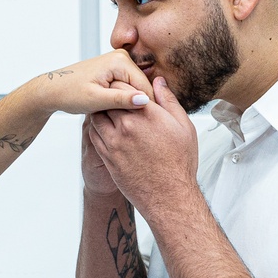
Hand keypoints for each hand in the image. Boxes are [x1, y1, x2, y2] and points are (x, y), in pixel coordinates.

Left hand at [30, 51, 153, 115]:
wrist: (52, 90)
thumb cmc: (69, 93)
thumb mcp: (96, 100)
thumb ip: (122, 100)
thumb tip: (144, 100)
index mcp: (120, 60)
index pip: (145, 86)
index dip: (147, 108)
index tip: (146, 126)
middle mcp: (121, 57)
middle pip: (142, 86)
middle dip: (139, 105)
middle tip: (132, 125)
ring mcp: (118, 63)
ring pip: (136, 88)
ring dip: (131, 103)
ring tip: (123, 118)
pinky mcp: (115, 70)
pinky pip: (128, 87)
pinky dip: (124, 100)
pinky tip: (116, 110)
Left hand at [87, 77, 199, 214]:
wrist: (168, 195)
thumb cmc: (179, 163)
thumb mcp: (183, 126)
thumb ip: (169, 101)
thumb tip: (158, 82)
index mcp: (147, 115)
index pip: (124, 87)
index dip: (122, 84)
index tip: (125, 86)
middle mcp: (128, 126)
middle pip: (108, 100)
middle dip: (109, 96)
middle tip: (112, 95)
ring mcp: (114, 142)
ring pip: (97, 116)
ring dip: (100, 110)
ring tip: (107, 109)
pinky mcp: (107, 157)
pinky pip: (94, 134)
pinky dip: (96, 127)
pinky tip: (104, 126)